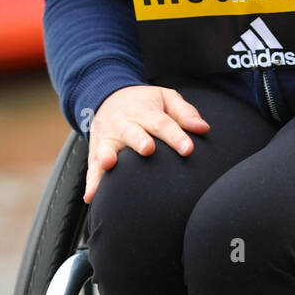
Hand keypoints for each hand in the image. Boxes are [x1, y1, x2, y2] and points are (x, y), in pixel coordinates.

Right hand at [84, 84, 209, 202]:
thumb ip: (185, 113)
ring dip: (107, 156)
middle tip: (148, 149)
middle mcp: (124, 123)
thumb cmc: (144, 103)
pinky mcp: (96, 152)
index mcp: (145, 110)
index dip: (175, 136)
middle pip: (133, 132)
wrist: (108, 97)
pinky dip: (91, 181)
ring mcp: (108, 138)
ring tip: (109, 164)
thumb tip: (203, 128)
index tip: (188, 149)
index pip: (162, 123)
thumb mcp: (166, 98)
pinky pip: (92, 168)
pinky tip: (91, 196)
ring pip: (107, 147)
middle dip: (139, 140)